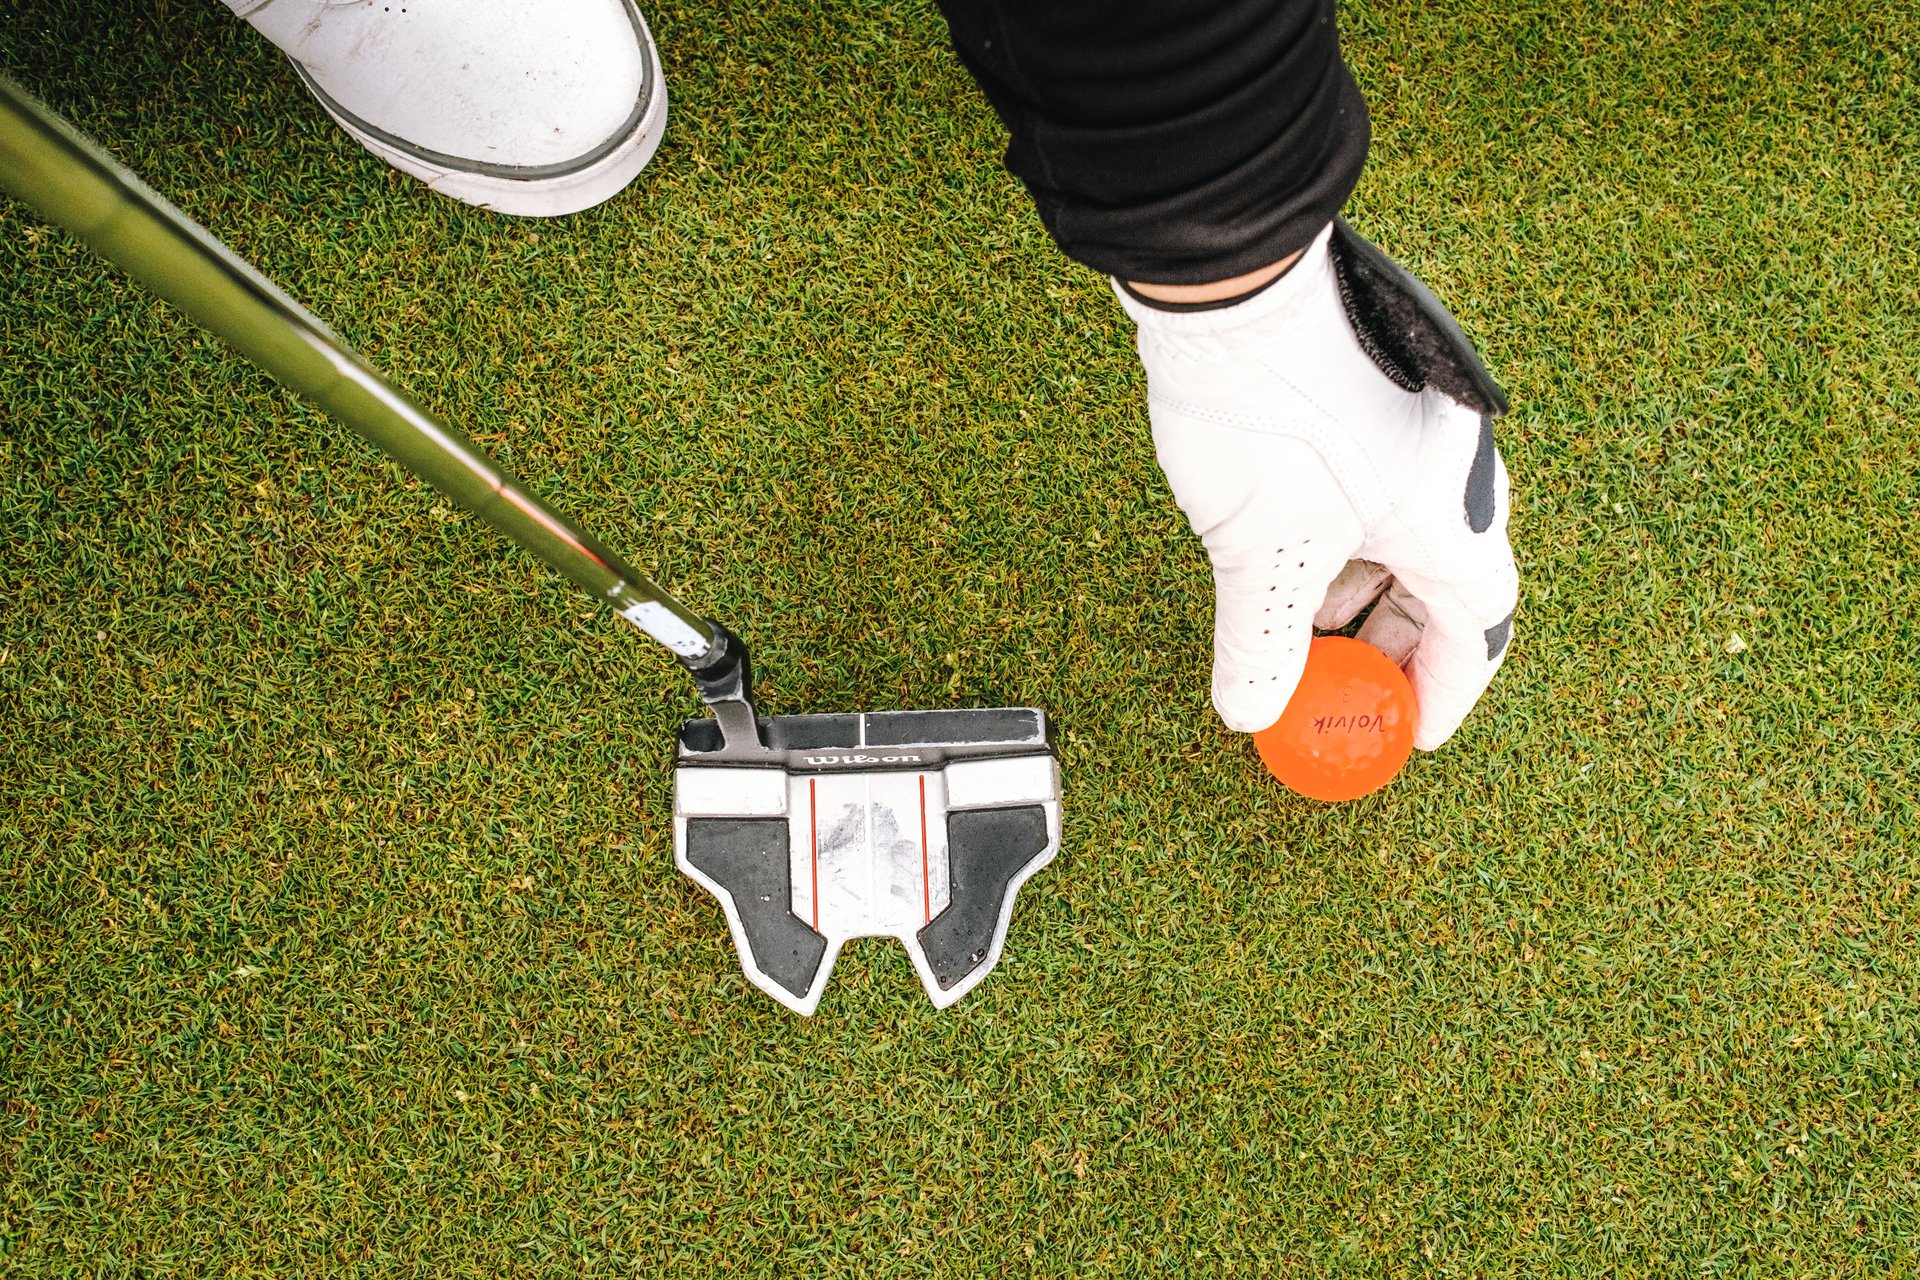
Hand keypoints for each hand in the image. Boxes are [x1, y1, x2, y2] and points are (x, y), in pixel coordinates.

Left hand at [1115, 221, 1517, 750]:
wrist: (1234, 284)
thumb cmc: (1267, 413)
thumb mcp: (1260, 550)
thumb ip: (1264, 641)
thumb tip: (1253, 712)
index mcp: (1451, 514)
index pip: (1476, 625)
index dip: (1446, 688)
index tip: (1412, 734)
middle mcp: (1452, 472)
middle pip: (1444, 583)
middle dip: (1393, 645)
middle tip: (1343, 688)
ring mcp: (1414, 431)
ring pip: (1406, 539)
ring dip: (1361, 596)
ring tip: (1304, 631)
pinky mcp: (1372, 403)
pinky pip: (1377, 498)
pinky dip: (1343, 546)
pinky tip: (1290, 563)